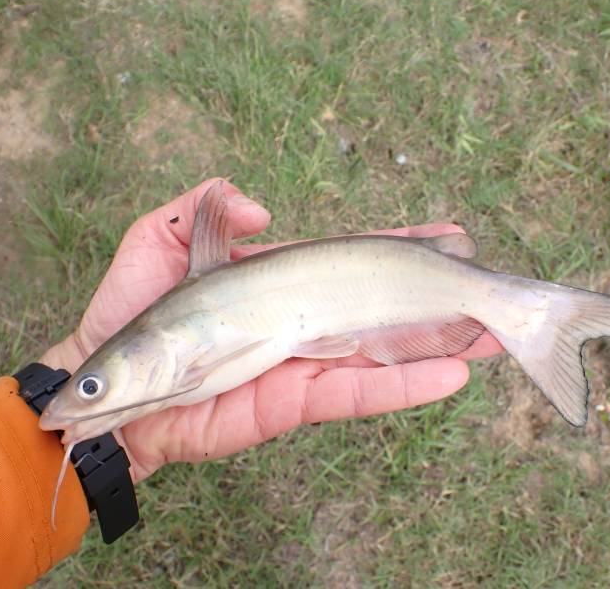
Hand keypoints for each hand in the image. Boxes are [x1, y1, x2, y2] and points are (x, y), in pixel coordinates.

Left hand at [41, 179, 502, 481]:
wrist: (114, 387)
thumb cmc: (131, 311)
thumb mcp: (158, 238)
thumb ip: (202, 207)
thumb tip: (263, 210)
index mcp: (284, 283)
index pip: (352, 259)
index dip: (400, 245)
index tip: (447, 233)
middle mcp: (305, 322)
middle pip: (384, 305)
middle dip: (438, 295)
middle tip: (491, 283)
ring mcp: (305, 364)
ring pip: (386, 351)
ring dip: (441, 343)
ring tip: (496, 334)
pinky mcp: (296, 402)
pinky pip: (358, 393)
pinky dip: (403, 386)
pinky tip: (452, 373)